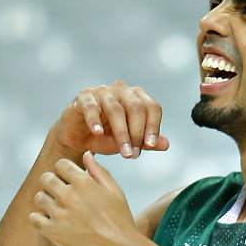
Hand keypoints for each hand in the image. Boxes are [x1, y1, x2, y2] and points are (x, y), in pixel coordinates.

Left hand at [28, 151, 140, 245]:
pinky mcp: (53, 232)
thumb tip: (86, 154)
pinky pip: (34, 219)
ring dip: (46, 203)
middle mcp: (69, 195)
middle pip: (46, 179)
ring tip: (58, 212)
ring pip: (39, 198)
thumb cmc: (121, 223)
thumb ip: (99, 172)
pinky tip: (51, 224)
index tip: (68, 182)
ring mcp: (59, 214)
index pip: (60, 164)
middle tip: (61, 197)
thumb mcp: (115, 193)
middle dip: (53, 185)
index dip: (63, 172)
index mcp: (84, 182)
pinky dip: (39, 220)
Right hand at [54, 82, 169, 159]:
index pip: (152, 107)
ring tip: (123, 152)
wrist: (79, 139)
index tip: (150, 145)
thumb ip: (146, 143)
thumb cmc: (107, 138)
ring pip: (116, 109)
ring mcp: (102, 92)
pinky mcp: (83, 97)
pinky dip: (95, 120)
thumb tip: (166, 144)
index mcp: (137, 98)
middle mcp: (122, 91)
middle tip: (134, 154)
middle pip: (136, 107)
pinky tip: (98, 134)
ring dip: (121, 133)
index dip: (153, 126)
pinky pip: (91, 106)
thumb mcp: (129, 142)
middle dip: (137, 133)